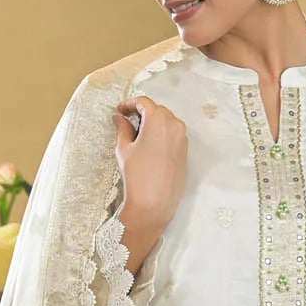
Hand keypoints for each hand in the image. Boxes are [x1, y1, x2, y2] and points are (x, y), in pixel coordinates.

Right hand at [113, 96, 187, 235]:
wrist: (154, 203)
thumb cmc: (138, 176)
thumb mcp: (124, 149)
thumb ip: (123, 128)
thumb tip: (120, 118)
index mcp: (158, 120)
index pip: (144, 102)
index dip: (129, 103)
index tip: (120, 110)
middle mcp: (174, 125)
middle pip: (157, 110)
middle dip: (142, 112)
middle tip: (127, 121)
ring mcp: (182, 139)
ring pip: (166, 122)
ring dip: (153, 123)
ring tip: (137, 133)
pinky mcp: (185, 152)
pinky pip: (173, 135)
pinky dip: (161, 134)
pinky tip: (149, 145)